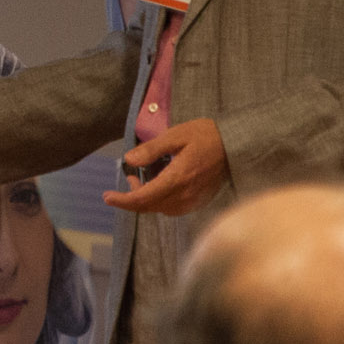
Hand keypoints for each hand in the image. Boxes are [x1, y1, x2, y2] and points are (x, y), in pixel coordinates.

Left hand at [105, 118, 226, 215]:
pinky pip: (173, 207)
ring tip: (146, 173)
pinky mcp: (198, 202)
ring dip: (147, 196)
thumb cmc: (206, 136)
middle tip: (130, 173)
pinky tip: (163, 180)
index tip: (107, 196)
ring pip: (160, 208)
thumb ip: (151, 150)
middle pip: (149, 206)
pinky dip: (161, 198)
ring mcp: (193, 201)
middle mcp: (185, 196)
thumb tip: (129, 160)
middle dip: (132, 195)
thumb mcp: (175, 136)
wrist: (236, 144)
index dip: (122, 200)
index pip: (143, 199)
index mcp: (177, 180)